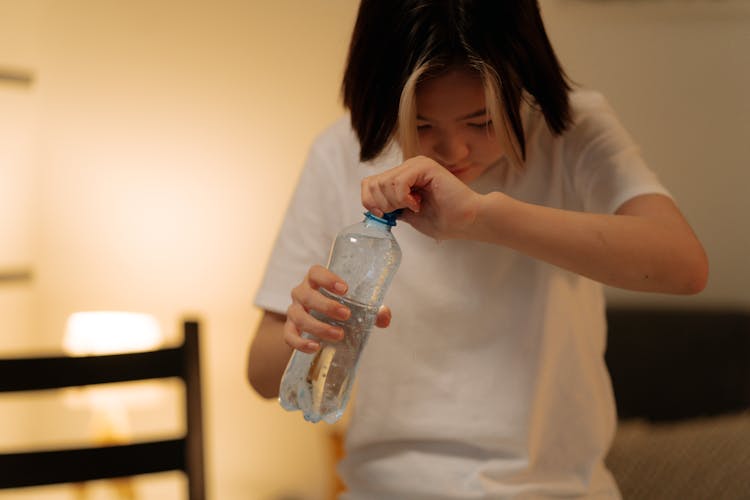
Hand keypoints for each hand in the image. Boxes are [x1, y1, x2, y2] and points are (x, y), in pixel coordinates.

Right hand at [284, 265, 391, 352]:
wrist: (316, 321)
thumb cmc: (338, 306)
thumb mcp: (355, 305)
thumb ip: (373, 310)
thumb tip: (385, 318)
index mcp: (315, 280)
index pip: (316, 272)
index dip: (328, 278)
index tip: (344, 289)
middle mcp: (301, 292)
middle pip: (307, 295)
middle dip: (326, 305)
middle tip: (346, 315)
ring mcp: (293, 310)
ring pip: (299, 316)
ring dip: (318, 326)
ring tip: (338, 334)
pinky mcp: (290, 329)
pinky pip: (289, 336)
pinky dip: (301, 342)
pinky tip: (316, 347)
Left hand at [361, 155, 482, 239]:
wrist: (467, 221)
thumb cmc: (444, 220)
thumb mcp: (407, 216)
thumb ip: (391, 208)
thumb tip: (372, 209)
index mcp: (402, 177)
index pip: (369, 183)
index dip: (369, 201)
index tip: (384, 216)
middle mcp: (407, 167)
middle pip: (374, 183)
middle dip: (383, 204)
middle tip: (403, 211)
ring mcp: (416, 165)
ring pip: (384, 183)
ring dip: (395, 202)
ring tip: (414, 207)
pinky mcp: (425, 166)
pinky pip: (398, 182)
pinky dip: (403, 198)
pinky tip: (417, 204)